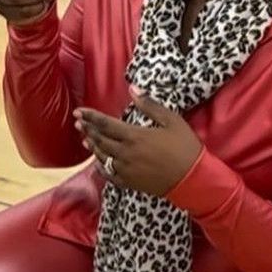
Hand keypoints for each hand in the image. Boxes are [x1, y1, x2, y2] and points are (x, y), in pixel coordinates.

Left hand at [74, 89, 201, 197]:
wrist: (193, 180)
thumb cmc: (185, 147)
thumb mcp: (171, 120)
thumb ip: (150, 105)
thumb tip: (133, 89)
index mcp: (134, 136)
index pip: (105, 124)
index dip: (90, 117)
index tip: (78, 111)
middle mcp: (126, 153)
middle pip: (100, 140)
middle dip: (88, 130)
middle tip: (78, 123)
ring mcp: (126, 170)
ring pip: (103, 157)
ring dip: (93, 147)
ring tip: (86, 139)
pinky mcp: (130, 183)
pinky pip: (110, 174)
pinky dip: (101, 167)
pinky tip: (98, 162)